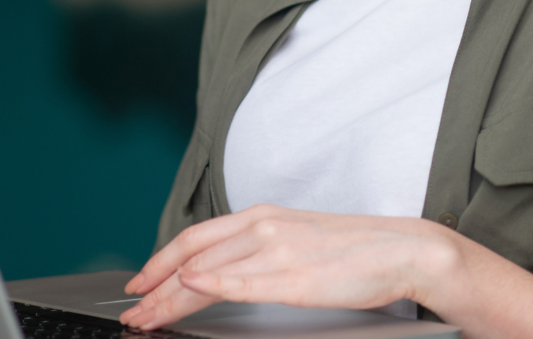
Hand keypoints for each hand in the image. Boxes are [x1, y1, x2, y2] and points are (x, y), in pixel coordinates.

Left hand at [117, 204, 455, 330]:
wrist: (400, 249)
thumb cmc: (351, 251)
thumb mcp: (294, 239)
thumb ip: (256, 251)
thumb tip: (219, 271)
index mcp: (261, 217)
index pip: (195, 238)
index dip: (160, 261)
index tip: (140, 282)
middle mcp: (263, 227)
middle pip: (192, 256)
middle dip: (155, 286)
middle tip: (132, 309)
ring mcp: (277, 250)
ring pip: (208, 272)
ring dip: (170, 297)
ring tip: (148, 316)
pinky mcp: (295, 277)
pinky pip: (244, 280)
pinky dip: (213, 284)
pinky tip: (191, 289)